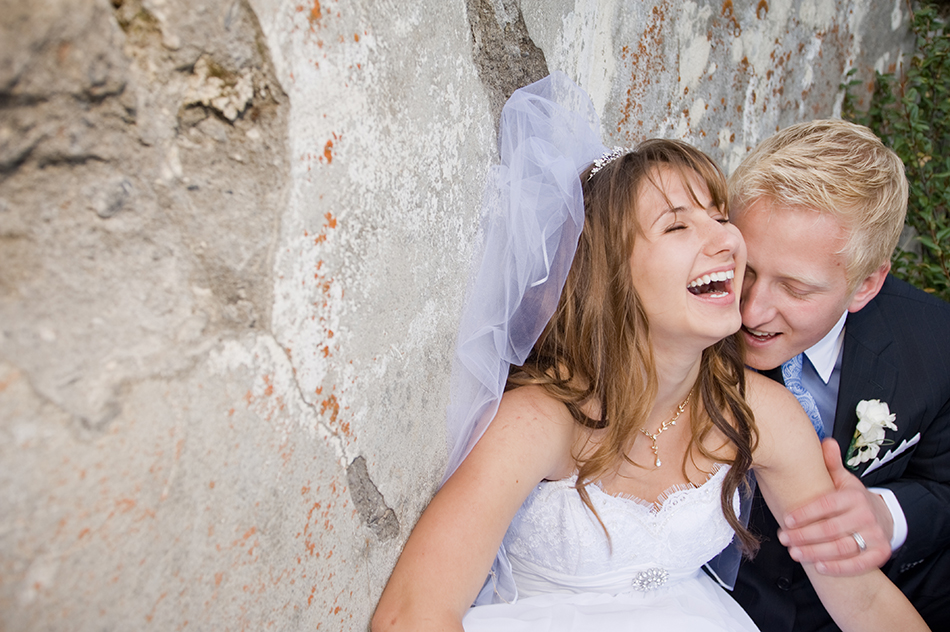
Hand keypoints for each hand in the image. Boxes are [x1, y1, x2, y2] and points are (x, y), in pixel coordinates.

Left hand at [777, 438, 893, 575]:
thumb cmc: (852, 499)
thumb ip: (831, 464)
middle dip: (803, 535)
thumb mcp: (843, 480)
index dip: (805, 513)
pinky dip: (837, 567)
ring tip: (794, 553)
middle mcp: (866, 515)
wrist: (882, 517)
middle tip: (783, 538)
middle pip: (831, 529)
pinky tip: (818, 567)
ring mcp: (875, 535)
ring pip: (841, 548)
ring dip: (814, 553)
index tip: (786, 519)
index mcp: (854, 495)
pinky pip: (857, 564)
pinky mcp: (880, 553)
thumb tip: (826, 441)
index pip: (827, 505)